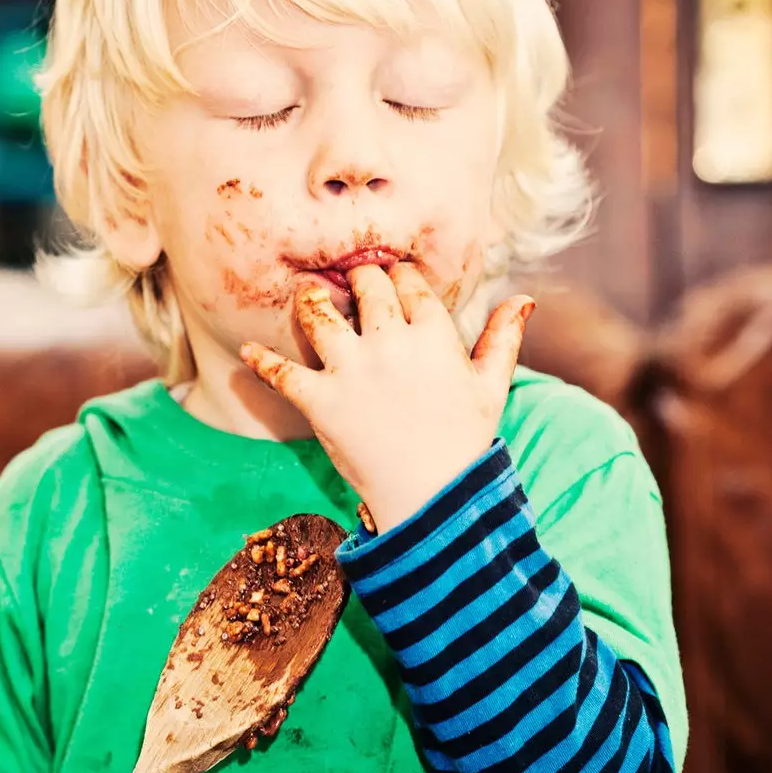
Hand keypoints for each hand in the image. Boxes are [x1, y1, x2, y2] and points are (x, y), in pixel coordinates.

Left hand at [240, 263, 534, 532]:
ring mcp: (352, 370)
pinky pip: (282, 373)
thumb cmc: (465, 442)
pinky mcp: (320, 401)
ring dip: (310, 300)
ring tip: (307, 296)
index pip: (407, 281)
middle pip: (365, 284)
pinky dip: (261, 362)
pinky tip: (248, 352)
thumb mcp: (491, 387)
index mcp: (433, 334)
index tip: (391, 277)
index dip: (397, 274)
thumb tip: (524, 299)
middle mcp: (391, 342)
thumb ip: (503, 338)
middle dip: (358, 277)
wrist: (433, 498)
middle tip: (350, 279)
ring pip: (320, 313)